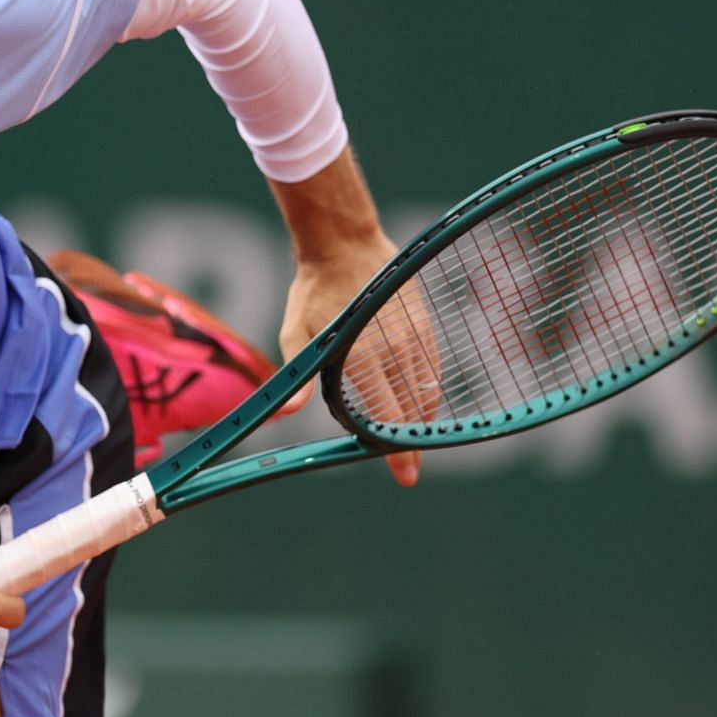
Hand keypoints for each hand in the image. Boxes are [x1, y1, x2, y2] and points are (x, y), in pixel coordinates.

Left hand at [278, 231, 429, 486]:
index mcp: (362, 356)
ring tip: (412, 444)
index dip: (395, 447)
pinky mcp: (424, 325)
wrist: (346, 242)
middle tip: (406, 471)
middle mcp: (394, 350)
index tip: (403, 473)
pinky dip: (427, 392)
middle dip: (409, 444)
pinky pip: (432, 369)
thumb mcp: (296, 332)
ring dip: (419, 420)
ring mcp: (414, 336)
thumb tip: (284, 413)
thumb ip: (298, 377)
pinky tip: (419, 407)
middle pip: (409, 410)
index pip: (386, 414)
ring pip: (424, 391)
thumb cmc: (315, 290)